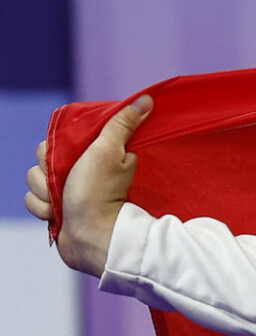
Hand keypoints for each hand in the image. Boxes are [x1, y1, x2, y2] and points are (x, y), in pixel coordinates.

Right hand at [24, 94, 150, 276]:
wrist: (92, 235)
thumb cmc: (101, 192)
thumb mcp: (111, 150)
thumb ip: (122, 124)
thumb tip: (145, 100)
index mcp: (88, 155)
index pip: (53, 142)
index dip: (54, 150)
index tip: (68, 159)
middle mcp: (75, 171)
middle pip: (40, 160)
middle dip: (49, 174)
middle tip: (68, 183)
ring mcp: (63, 191)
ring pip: (33, 181)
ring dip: (46, 194)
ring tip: (65, 203)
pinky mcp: (54, 209)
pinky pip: (31, 202)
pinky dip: (44, 210)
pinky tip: (58, 215)